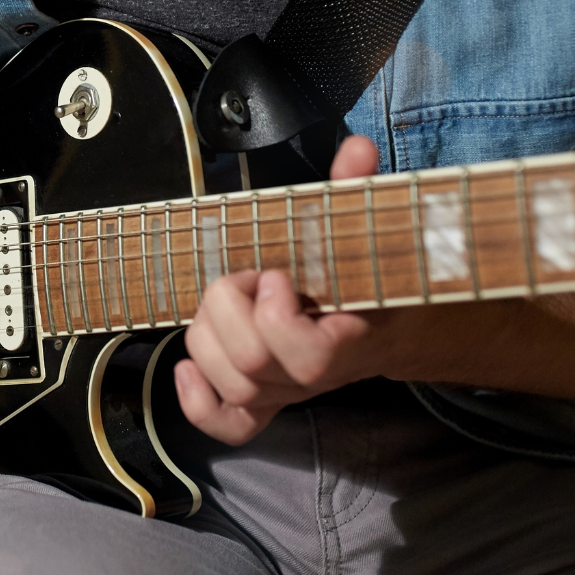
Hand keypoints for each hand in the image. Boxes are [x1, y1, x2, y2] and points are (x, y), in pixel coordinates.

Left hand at [173, 134, 388, 443]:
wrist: (387, 325)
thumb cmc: (365, 273)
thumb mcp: (364, 231)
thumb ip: (355, 192)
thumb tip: (357, 150)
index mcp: (348, 336)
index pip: (309, 358)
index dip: (277, 319)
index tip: (276, 276)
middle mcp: (316, 375)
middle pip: (251, 368)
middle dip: (230, 311)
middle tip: (246, 276)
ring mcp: (288, 391)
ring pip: (231, 387)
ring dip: (208, 338)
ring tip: (227, 299)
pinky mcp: (267, 402)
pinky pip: (227, 425)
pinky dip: (196, 402)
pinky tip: (187, 367)